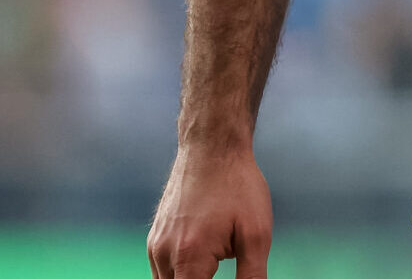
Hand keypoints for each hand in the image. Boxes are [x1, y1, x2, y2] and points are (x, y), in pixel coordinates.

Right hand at [149, 144, 274, 278]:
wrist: (212, 146)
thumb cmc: (238, 187)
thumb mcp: (256, 234)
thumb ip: (252, 277)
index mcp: (190, 257)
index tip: (221, 276)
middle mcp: (164, 254)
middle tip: (220, 267)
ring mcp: (155, 244)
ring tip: (215, 262)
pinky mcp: (155, 236)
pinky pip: (162, 270)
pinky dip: (181, 274)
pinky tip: (204, 261)